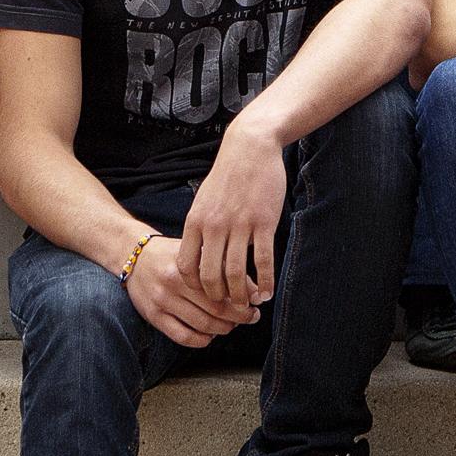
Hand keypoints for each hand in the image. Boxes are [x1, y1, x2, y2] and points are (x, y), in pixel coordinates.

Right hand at [123, 235, 258, 348]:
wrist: (134, 256)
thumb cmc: (174, 253)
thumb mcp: (199, 252)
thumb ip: (226, 268)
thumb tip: (256, 293)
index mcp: (190, 264)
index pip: (225, 289)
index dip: (244, 300)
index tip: (255, 305)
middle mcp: (174, 283)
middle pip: (216, 309)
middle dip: (239, 317)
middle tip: (251, 317)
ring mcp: (163, 301)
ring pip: (202, 325)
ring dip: (223, 329)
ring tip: (232, 325)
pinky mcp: (153, 316)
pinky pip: (182, 337)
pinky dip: (201, 340)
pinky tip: (210, 336)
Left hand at [180, 115, 285, 307]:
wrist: (250, 148)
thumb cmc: (227, 175)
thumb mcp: (203, 200)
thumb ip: (200, 227)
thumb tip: (198, 254)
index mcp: (196, 222)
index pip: (187, 266)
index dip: (195, 287)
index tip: (206, 295)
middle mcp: (214, 226)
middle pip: (210, 275)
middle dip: (219, 298)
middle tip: (228, 308)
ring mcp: (239, 225)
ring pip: (237, 272)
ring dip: (243, 294)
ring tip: (249, 305)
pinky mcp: (263, 222)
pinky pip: (263, 260)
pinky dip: (266, 281)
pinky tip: (268, 291)